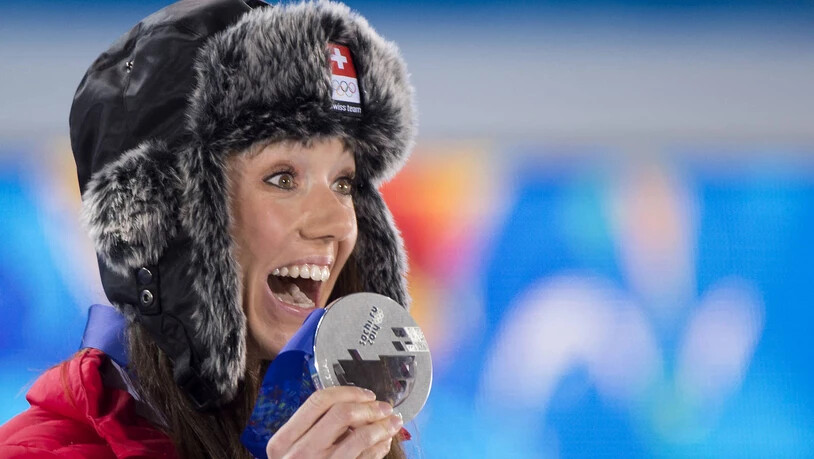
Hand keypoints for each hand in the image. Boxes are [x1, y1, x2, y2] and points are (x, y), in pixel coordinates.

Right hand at [265, 386, 402, 458]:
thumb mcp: (292, 450)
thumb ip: (313, 428)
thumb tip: (354, 405)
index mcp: (285, 440)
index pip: (319, 401)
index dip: (349, 393)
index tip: (367, 395)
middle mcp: (301, 453)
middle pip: (342, 414)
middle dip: (370, 408)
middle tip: (385, 408)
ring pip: (360, 437)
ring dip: (382, 427)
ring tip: (393, 423)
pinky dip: (380, 447)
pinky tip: (384, 443)